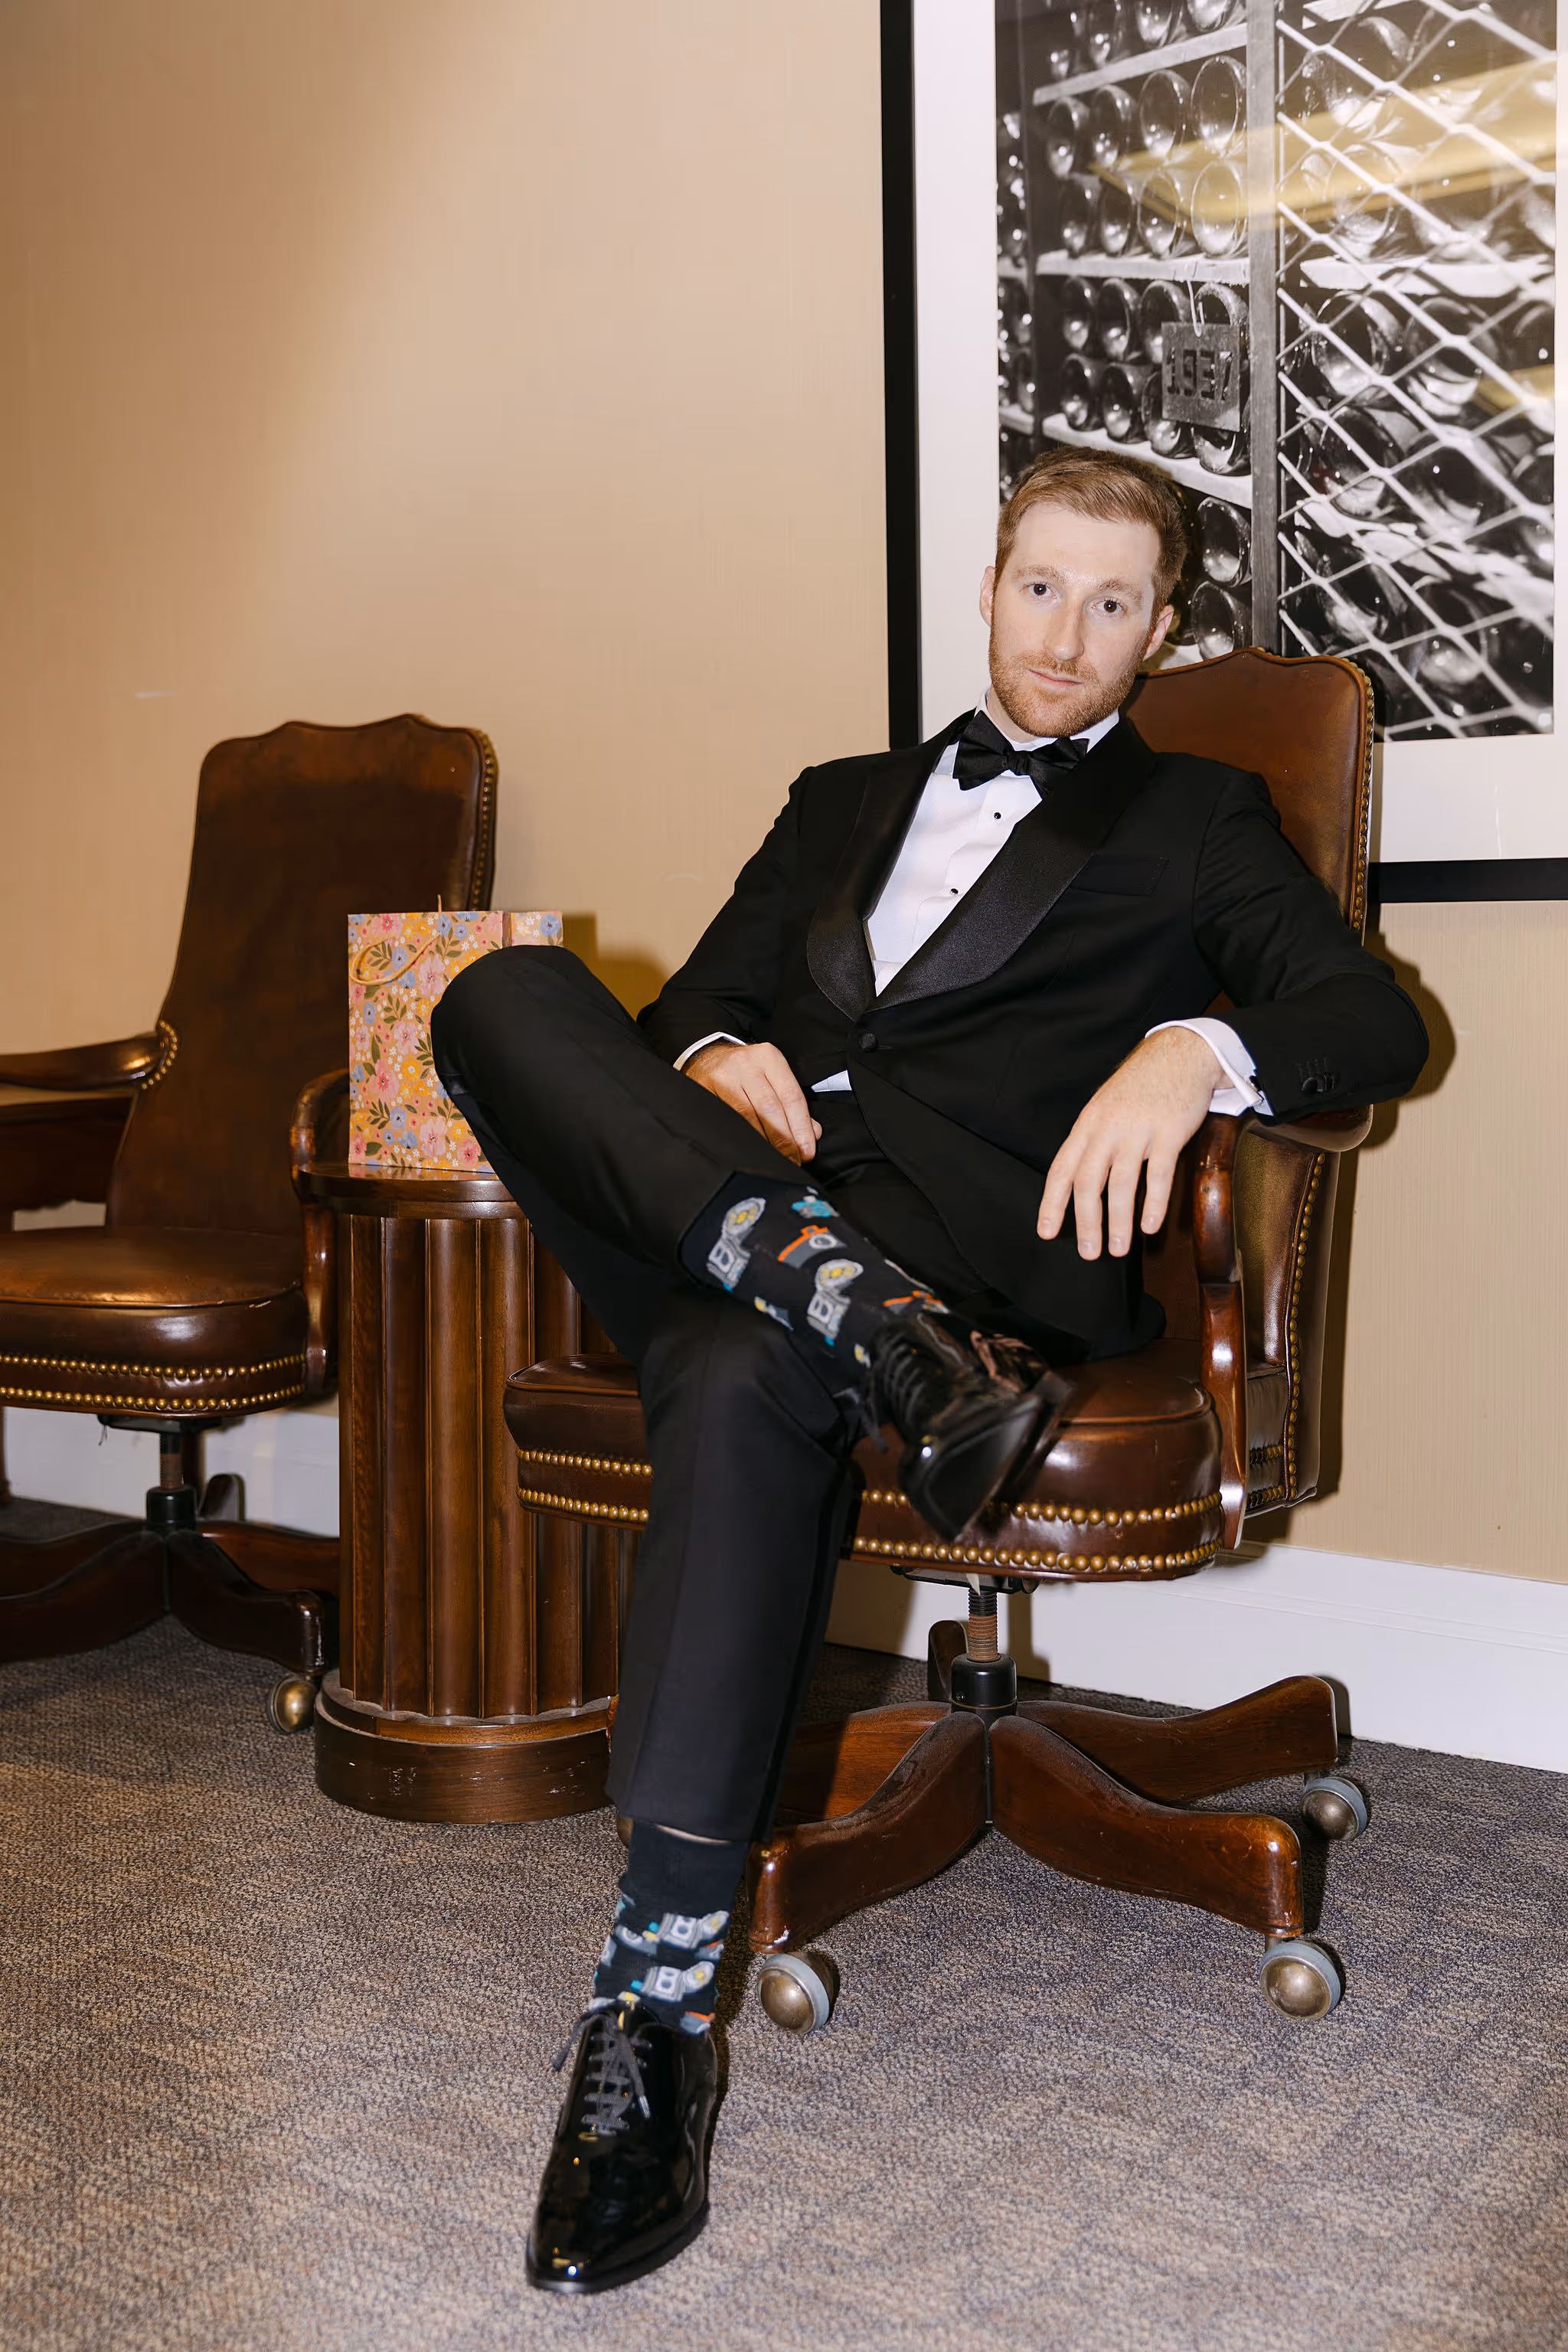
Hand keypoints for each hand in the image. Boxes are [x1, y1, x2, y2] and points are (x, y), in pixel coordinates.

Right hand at [684, 1040, 821, 1164]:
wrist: (709, 1057)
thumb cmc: (747, 1071)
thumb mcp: (773, 1076)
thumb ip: (793, 1103)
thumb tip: (812, 1132)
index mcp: (769, 1058)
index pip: (791, 1096)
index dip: (801, 1127)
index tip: (806, 1151)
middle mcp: (746, 1064)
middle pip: (769, 1107)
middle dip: (783, 1139)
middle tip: (792, 1160)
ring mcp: (723, 1076)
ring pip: (746, 1116)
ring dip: (763, 1142)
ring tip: (775, 1159)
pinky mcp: (704, 1089)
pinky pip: (726, 1119)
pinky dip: (741, 1137)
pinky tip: (751, 1150)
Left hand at [1038, 1028, 1221, 1259]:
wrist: (1180, 1052)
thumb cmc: (1141, 1086)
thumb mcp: (1105, 1107)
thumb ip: (1093, 1141)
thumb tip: (1079, 1183)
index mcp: (1088, 1124)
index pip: (1062, 1169)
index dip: (1052, 1203)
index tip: (1046, 1232)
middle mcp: (1107, 1128)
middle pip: (1088, 1182)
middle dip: (1086, 1222)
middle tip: (1089, 1253)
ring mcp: (1137, 1129)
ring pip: (1121, 1184)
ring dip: (1118, 1222)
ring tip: (1118, 1250)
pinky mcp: (1168, 1132)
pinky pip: (1158, 1174)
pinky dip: (1153, 1204)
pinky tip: (1149, 1227)